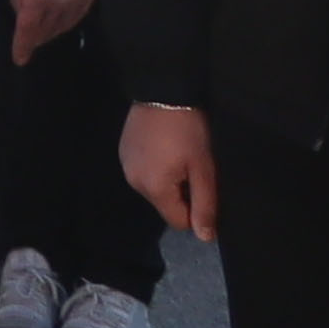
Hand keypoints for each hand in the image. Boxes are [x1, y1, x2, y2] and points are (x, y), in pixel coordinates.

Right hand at [123, 99, 217, 240]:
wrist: (162, 90)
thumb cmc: (188, 130)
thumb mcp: (204, 167)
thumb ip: (205, 204)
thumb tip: (204, 238)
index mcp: (155, 189)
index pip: (178, 221)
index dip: (196, 211)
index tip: (204, 187)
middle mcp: (134, 182)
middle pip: (165, 204)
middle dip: (182, 193)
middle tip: (194, 166)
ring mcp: (125, 165)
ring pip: (154, 188)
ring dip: (168, 179)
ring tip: (178, 154)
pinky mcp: (123, 151)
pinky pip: (143, 171)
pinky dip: (155, 166)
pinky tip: (164, 146)